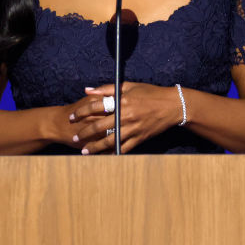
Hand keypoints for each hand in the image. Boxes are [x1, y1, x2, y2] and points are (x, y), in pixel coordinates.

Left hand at [68, 82, 182, 153]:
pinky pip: (123, 148)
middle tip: (74, 137)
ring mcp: (133, 128)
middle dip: (85, 132)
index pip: (96, 106)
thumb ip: (107, 88)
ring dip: (96, 147)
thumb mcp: (129, 86)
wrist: (172, 106)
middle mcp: (126, 116)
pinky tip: (103, 157)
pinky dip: (113, 154)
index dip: (81, 111)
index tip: (71, 117)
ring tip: (85, 152)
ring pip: (110, 141)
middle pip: (100, 126)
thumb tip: (87, 90)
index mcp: (122, 101)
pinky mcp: (140, 138)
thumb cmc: (150, 93)